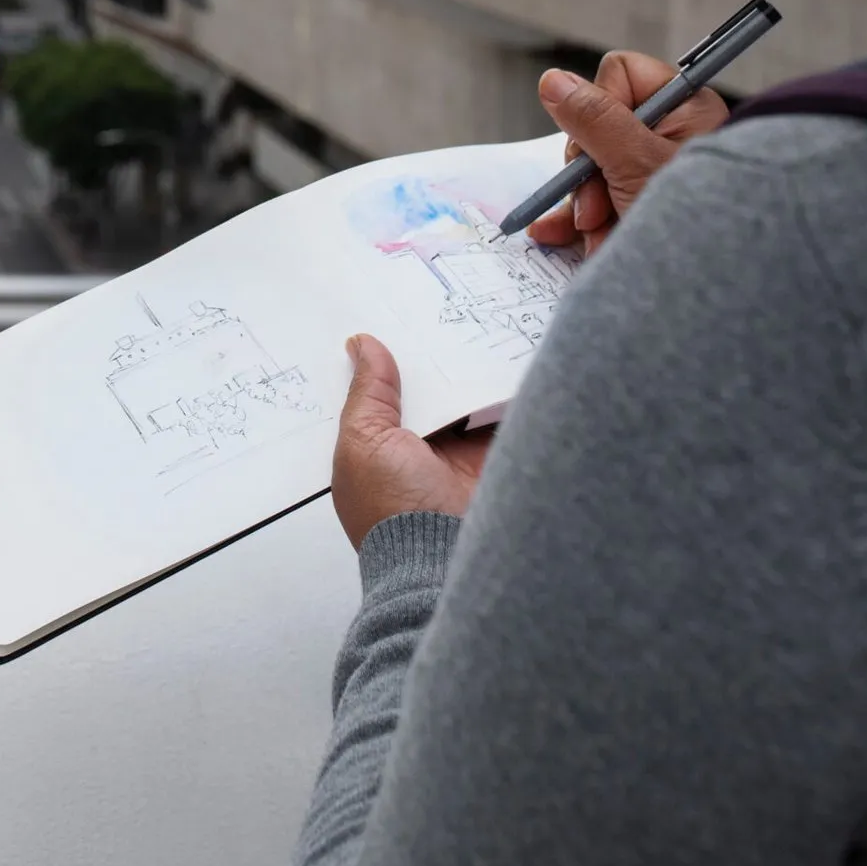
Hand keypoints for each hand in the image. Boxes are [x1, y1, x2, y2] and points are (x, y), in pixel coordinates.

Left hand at [333, 334, 492, 547]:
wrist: (443, 558)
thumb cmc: (391, 509)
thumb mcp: (363, 442)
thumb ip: (368, 393)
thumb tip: (361, 345)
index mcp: (378, 449)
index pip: (382, 394)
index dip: (387, 360)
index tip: (393, 316)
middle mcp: (418, 451)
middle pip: (427, 391)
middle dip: (432, 357)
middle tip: (436, 307)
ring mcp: (458, 456)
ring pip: (464, 398)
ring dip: (468, 369)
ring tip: (471, 318)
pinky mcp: (496, 460)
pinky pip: (501, 416)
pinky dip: (504, 390)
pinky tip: (505, 353)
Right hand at [529, 49, 728, 253]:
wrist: (716, 288)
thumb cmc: (698, 224)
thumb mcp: (637, 164)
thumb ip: (594, 119)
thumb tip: (553, 80)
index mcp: (684, 109)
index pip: (622, 75)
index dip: (599, 106)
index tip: (600, 147)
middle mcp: (672, 135)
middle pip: (599, 126)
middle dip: (589, 173)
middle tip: (596, 208)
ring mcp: (656, 172)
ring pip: (595, 168)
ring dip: (587, 205)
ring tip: (599, 238)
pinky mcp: (643, 205)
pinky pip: (599, 200)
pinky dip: (581, 219)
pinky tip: (557, 235)